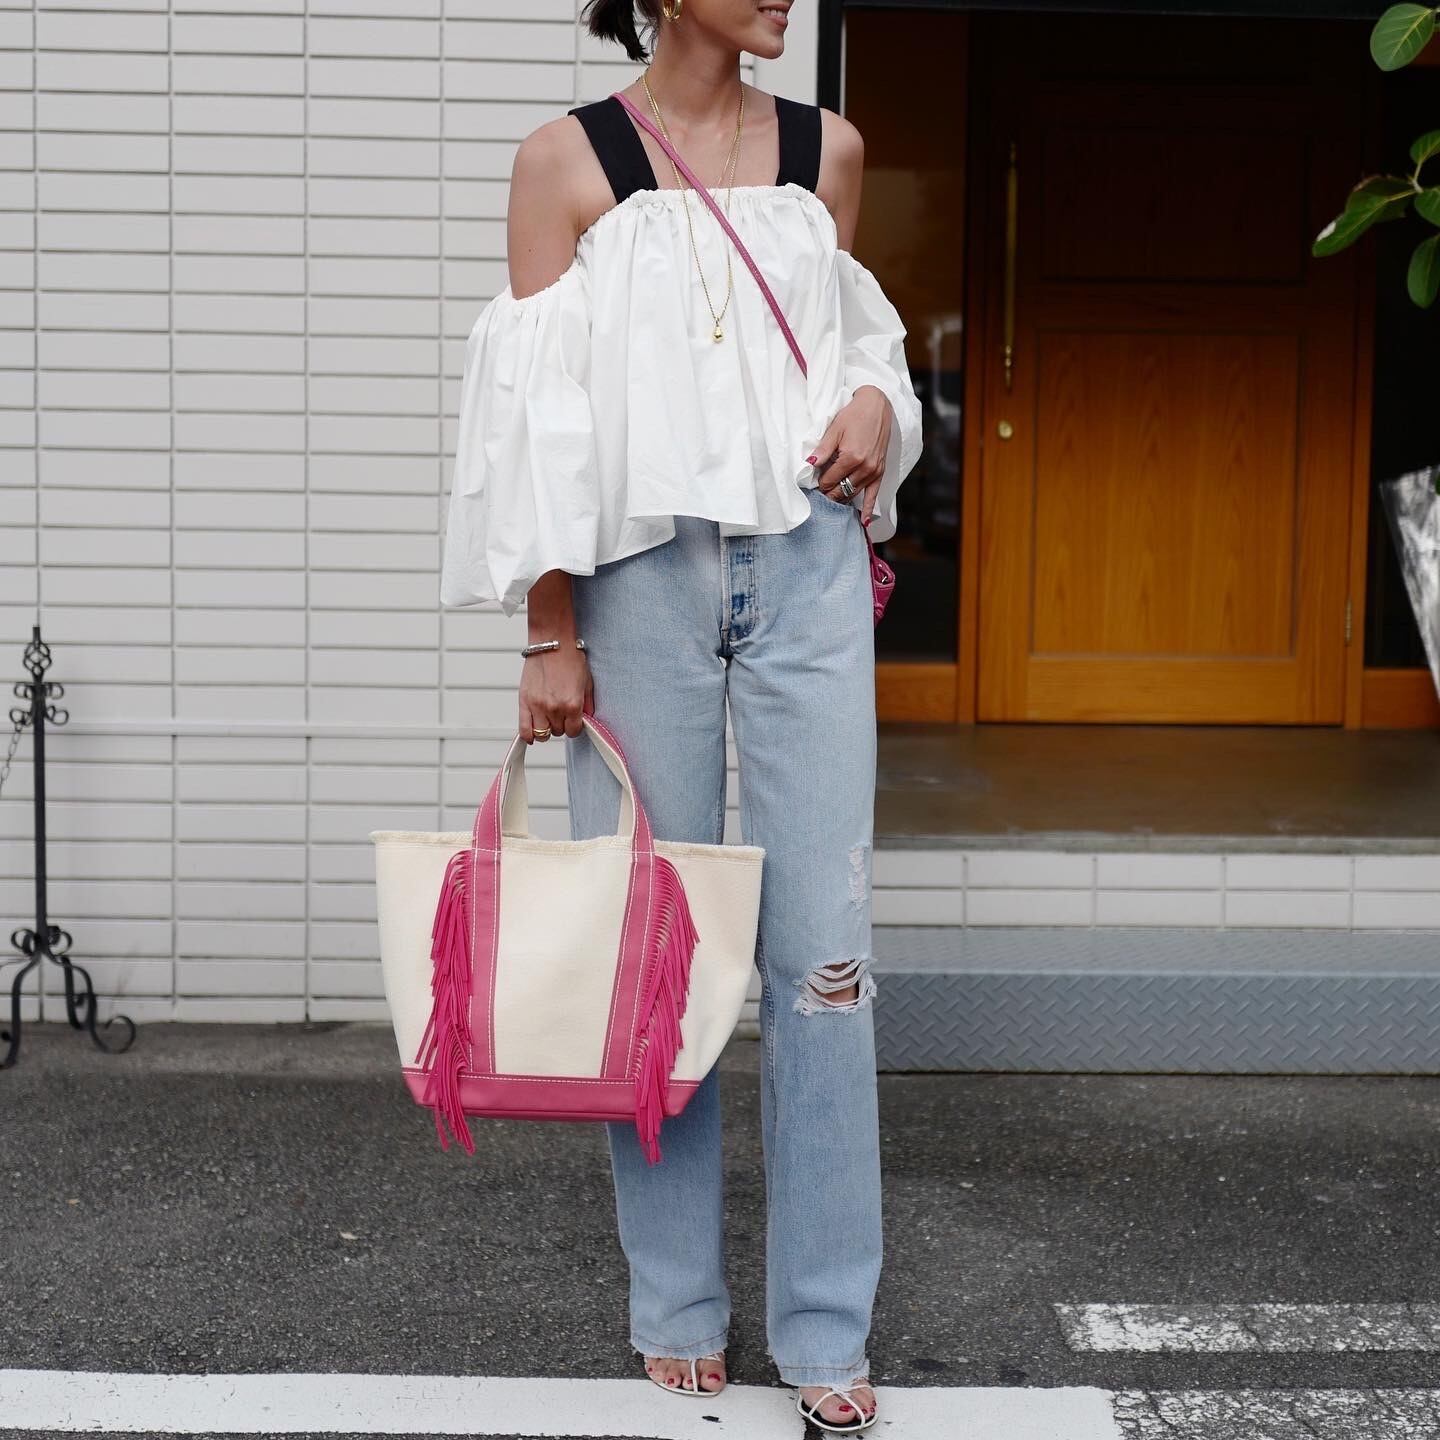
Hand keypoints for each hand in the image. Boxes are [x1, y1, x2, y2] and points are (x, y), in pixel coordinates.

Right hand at [519, 646, 592, 744]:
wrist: (552, 642)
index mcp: (572, 704)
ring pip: (542, 734)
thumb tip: (586, 718)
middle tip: (561, 712)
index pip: (573, 731)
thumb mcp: (587, 682)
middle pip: (558, 732)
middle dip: (561, 724)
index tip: (573, 720)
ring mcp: (538, 706)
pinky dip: (529, 736)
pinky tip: (533, 733)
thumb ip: (587, 704)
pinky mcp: (524, 701)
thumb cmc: (569, 658)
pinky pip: (524, 730)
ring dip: (546, 729)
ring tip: (548, 719)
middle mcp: (555, 708)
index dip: (574, 727)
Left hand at [808, 384, 892, 524]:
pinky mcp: (880, 471)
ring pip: (854, 494)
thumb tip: (809, 466)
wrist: (877, 406)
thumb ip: (822, 450)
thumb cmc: (854, 415)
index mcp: (851, 458)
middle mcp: (865, 468)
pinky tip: (864, 521)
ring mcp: (874, 471)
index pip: (829, 481)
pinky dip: (869, 508)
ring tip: (831, 502)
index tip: (811, 485)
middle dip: (829, 494)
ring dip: (842, 499)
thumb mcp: (834, 429)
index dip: (819, 484)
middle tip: (818, 496)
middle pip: (841, 491)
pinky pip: (874, 494)